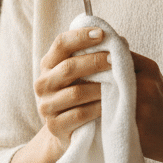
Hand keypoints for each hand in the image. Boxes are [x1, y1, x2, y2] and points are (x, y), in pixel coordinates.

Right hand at [32, 26, 108, 150]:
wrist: (67, 129)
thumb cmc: (79, 92)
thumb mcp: (82, 72)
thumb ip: (94, 55)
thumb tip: (119, 41)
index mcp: (48, 64)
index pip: (61, 43)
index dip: (81, 36)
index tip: (102, 33)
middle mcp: (43, 83)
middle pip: (68, 67)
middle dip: (94, 61)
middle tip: (114, 60)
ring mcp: (47, 106)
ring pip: (75, 93)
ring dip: (99, 88)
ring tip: (116, 85)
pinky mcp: (55, 126)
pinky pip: (79, 114)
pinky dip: (97, 108)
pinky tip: (108, 105)